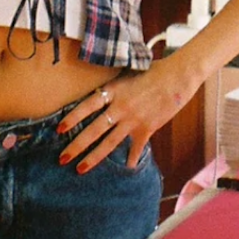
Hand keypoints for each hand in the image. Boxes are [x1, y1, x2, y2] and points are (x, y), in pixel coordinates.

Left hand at [56, 57, 195, 173]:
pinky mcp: (148, 128)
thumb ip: (116, 87)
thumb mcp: (130, 73)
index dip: (73, 118)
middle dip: (76, 145)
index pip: (88, 105)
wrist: (179, 75)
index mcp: (115, 90)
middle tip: (62, 158)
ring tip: (80, 169)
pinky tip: (125, 168)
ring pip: (109, 143)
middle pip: (94, 129)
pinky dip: (130, 159)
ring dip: (93, 157)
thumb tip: (101, 94)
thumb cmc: (156, 70)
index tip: (59, 129)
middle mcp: (121, 106)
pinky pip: (135, 148)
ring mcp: (134, 119)